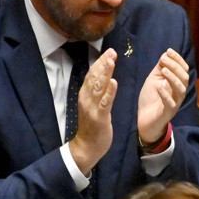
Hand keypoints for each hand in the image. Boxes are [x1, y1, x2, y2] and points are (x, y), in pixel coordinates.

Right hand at [69, 48, 117, 173]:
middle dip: (103, 63)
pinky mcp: (99, 117)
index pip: (92, 75)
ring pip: (98, 87)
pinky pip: (104, 102)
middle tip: (112, 51)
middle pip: (94, 77)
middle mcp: (86, 99)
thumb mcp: (93, 106)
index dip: (99, 63)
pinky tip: (114, 82)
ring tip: (112, 60)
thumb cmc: (92, 126)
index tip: (108, 52)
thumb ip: (96, 93)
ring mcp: (91, 108)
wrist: (86, 147)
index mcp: (85, 95)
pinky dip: (109, 92)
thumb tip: (103, 78)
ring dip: (105, 73)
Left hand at [137, 48, 188, 145]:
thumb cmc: (151, 99)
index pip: (183, 69)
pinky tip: (159, 87)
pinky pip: (170, 103)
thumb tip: (165, 55)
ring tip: (163, 70)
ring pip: (181, 90)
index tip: (168, 51)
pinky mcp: (168, 112)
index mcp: (177, 84)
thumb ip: (160, 68)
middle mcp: (179, 93)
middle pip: (184, 78)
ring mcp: (175, 103)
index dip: (178, 59)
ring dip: (173, 78)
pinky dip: (165, 94)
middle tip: (164, 59)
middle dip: (175, 66)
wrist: (145, 119)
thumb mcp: (154, 79)